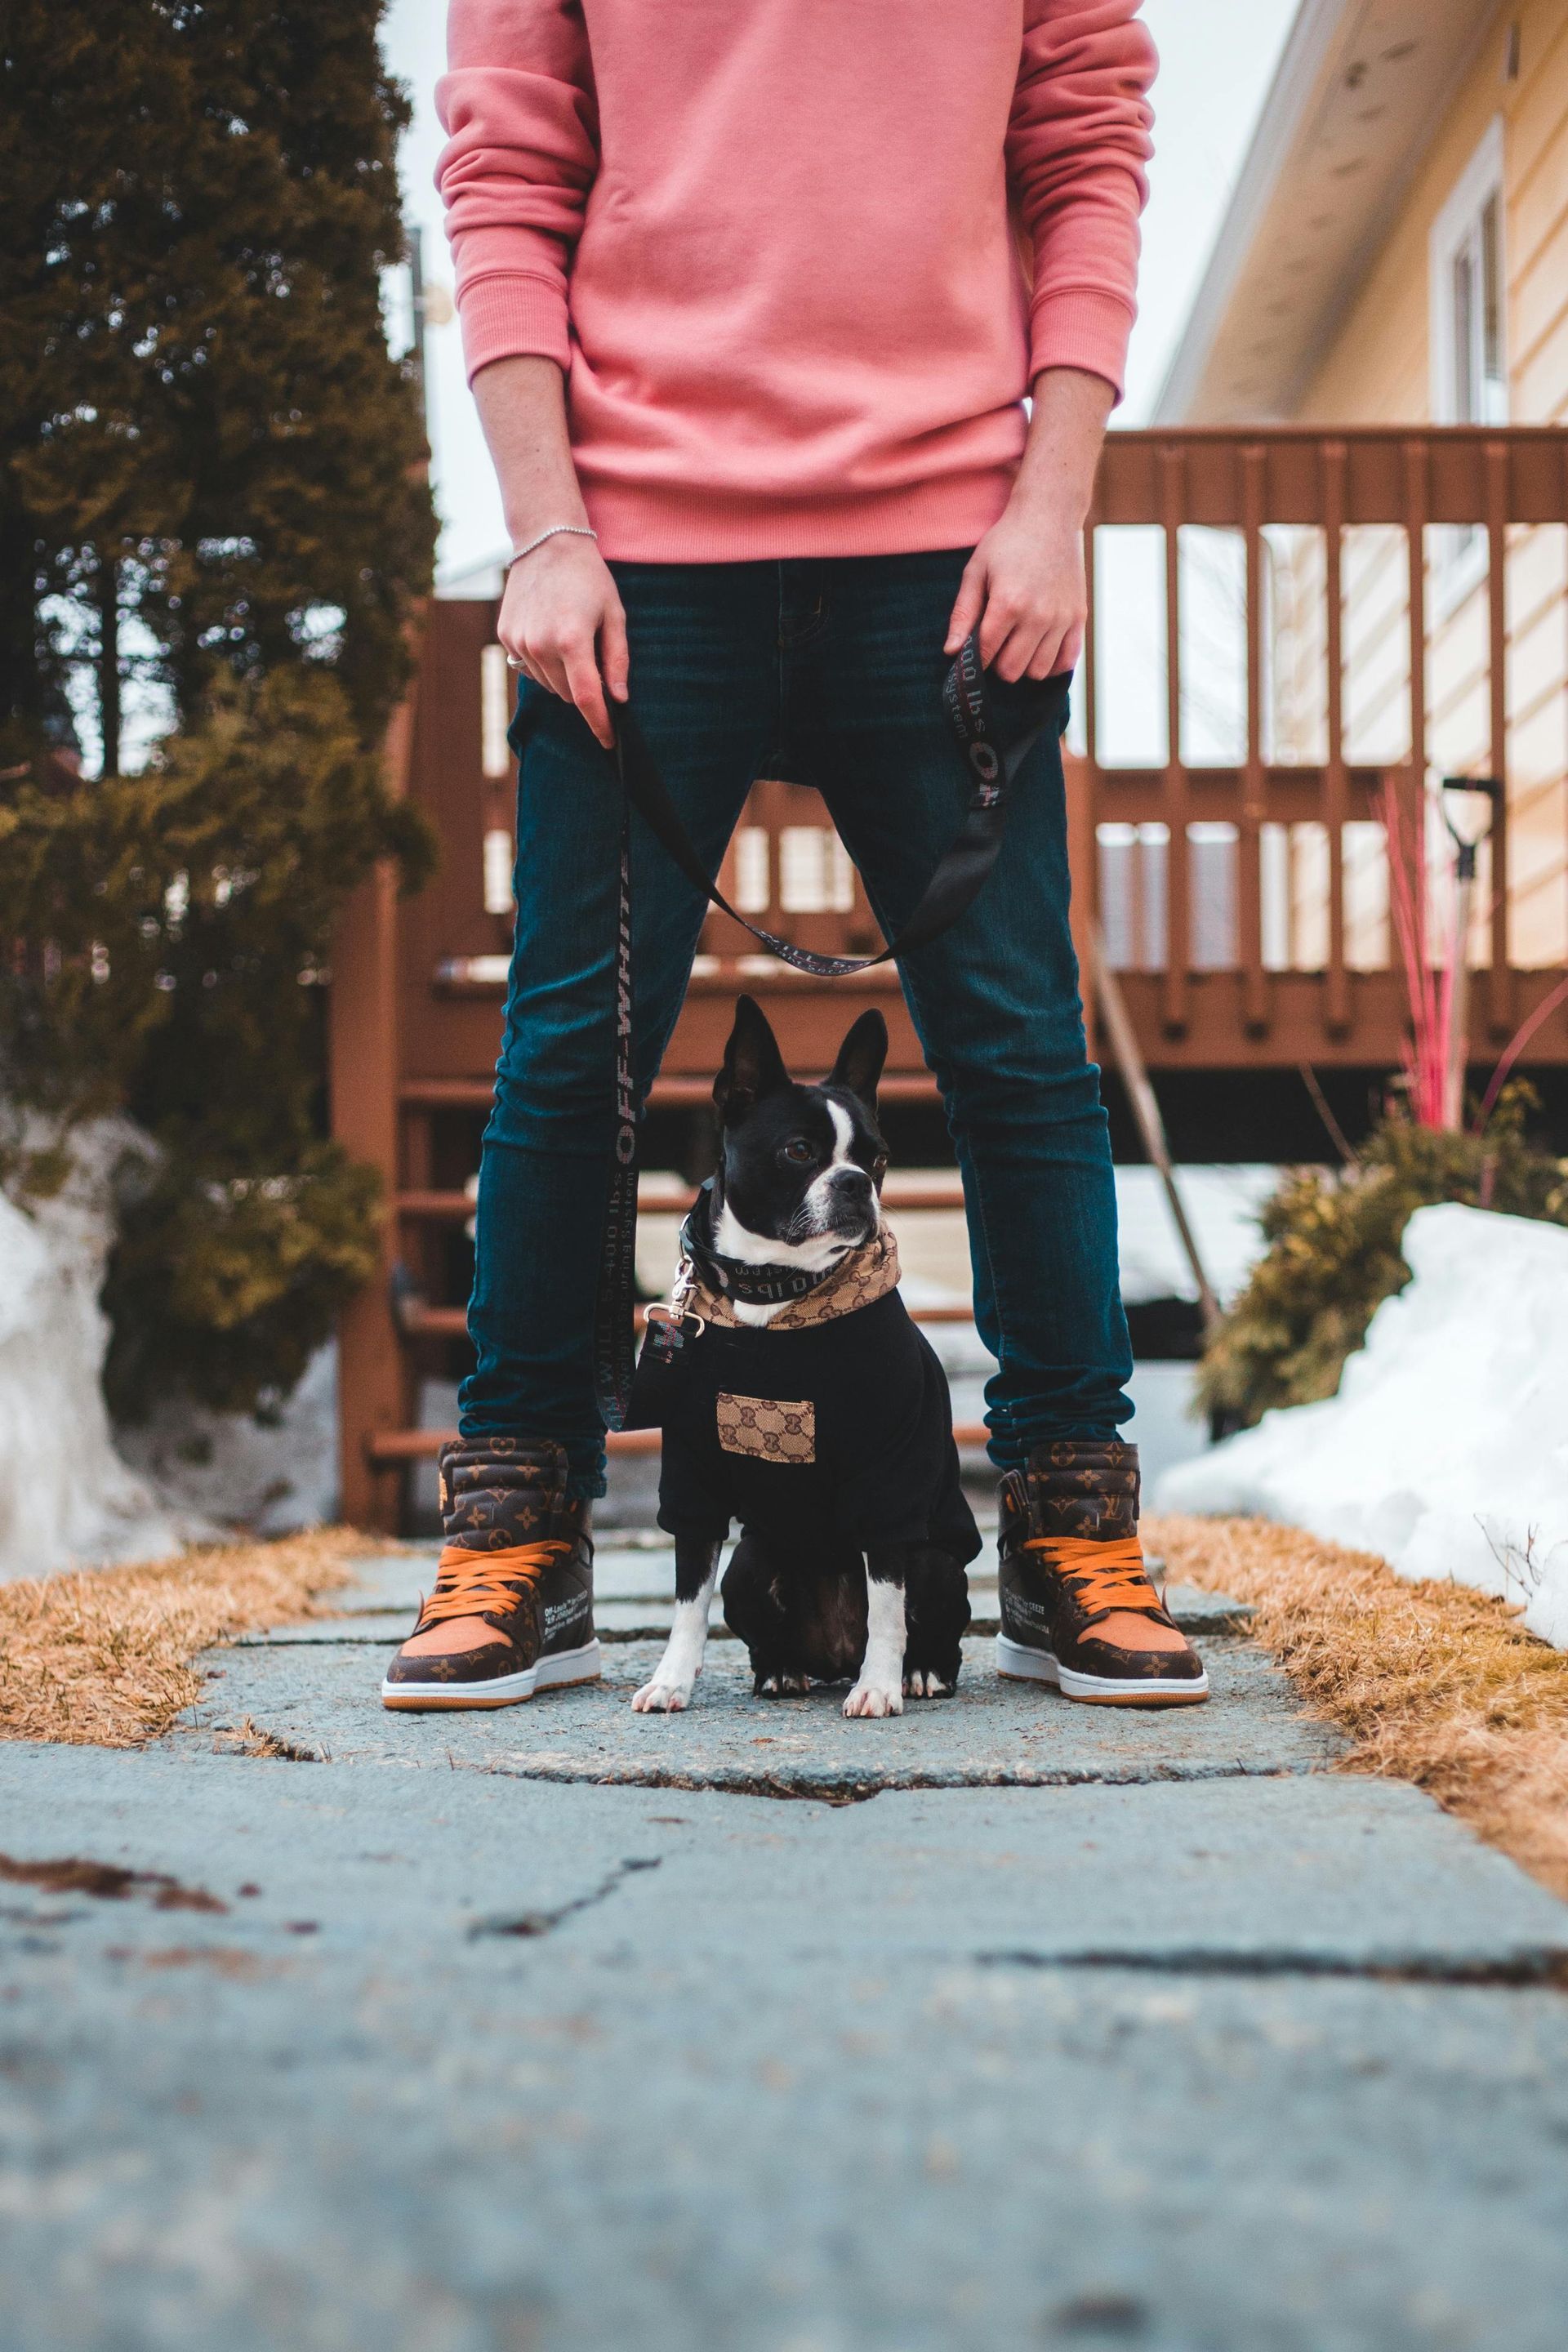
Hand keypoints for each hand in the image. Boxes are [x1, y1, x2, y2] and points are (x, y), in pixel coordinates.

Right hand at [499, 534, 628, 748]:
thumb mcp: (615, 615)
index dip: (600, 724)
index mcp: (572, 640)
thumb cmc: (589, 578)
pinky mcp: (506, 636)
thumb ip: (617, 660)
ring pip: (548, 684)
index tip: (610, 741)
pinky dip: (543, 662)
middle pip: (567, 694)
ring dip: (562, 675)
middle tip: (593, 657)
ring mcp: (519, 641)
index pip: (587, 698)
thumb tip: (618, 698)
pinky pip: (528, 667)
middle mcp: (541, 645)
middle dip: (584, 689)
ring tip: (570, 638)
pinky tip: (550, 634)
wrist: (546, 542)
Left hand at [944, 507, 1085, 683]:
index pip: (986, 655)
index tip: (973, 653)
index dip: (975, 659)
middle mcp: (1038, 615)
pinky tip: (1040, 648)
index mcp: (1008, 603)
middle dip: (998, 664)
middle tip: (996, 644)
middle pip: (1012, 670)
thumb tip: (952, 652)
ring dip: (1024, 665)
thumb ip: (963, 614)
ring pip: (1039, 671)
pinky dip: (1052, 663)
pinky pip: (1066, 661)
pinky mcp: (1078, 617)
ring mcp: (1061, 618)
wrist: (1050, 515)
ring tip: (1018, 645)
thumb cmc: (1007, 542)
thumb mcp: (976, 571)